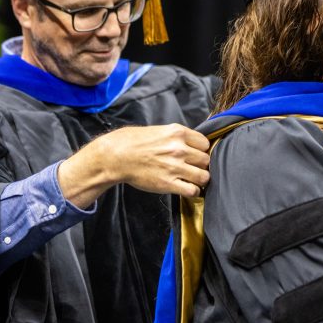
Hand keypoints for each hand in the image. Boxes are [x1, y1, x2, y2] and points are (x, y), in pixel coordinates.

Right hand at [59, 124, 210, 206]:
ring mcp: (174, 166)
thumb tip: (192, 143)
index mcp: (177, 132)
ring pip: (204, 176)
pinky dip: (193, 191)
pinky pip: (192, 190)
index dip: (202, 150)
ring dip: (200, 179)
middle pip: (206, 159)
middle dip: (202, 165)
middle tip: (195, 168)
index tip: (197, 155)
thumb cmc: (133, 142)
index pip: (205, 143)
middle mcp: (178, 148)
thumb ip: (177, 136)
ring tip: (193, 180)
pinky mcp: (168, 183)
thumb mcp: (159, 130)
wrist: (116, 157)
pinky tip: (188, 189)